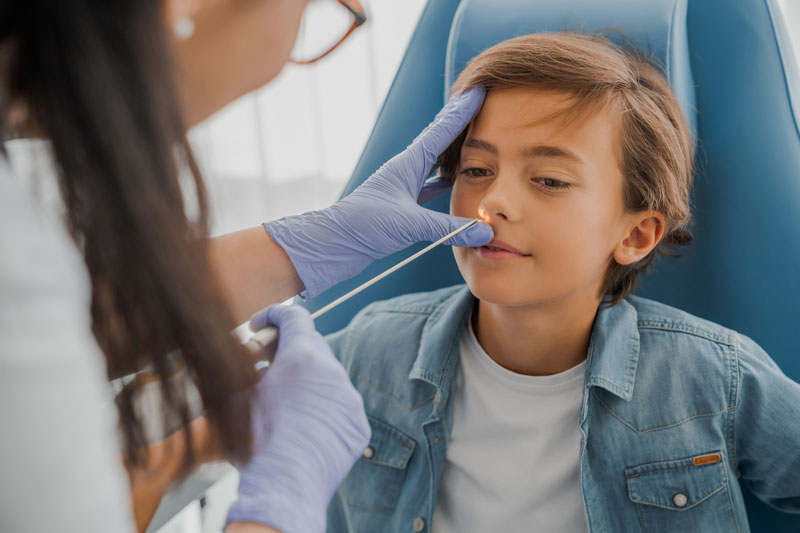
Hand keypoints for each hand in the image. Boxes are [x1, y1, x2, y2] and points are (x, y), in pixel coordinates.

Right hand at [226, 305, 369, 532]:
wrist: (285, 484)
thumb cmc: (255, 437)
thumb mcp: (238, 392)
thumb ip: (247, 365)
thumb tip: (246, 357)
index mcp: (302, 355)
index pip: (293, 316)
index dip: (273, 315)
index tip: (260, 325)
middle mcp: (332, 370)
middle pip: (312, 347)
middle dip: (289, 352)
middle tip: (267, 366)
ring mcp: (349, 397)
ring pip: (328, 379)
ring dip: (308, 383)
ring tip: (285, 403)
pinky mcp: (358, 424)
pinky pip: (341, 407)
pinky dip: (324, 410)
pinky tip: (305, 427)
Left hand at [263, 88, 492, 298]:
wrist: (334, 243)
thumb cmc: (364, 226)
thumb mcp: (410, 225)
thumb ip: (450, 228)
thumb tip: (485, 232)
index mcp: (407, 165)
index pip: (441, 132)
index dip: (462, 112)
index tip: (479, 91)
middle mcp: (405, 171)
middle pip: (438, 141)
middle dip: (458, 123)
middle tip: (478, 105)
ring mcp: (402, 187)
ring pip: (434, 164)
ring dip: (452, 152)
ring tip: (472, 140)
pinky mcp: (400, 206)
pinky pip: (428, 187)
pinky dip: (444, 182)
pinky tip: (453, 183)